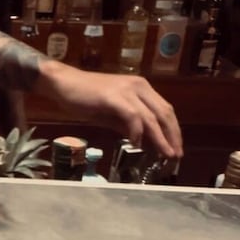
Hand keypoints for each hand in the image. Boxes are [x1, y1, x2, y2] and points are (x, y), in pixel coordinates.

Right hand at [37, 63, 182, 159]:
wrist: (63, 84)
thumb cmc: (85, 98)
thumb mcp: (111, 114)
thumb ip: (128, 126)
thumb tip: (144, 143)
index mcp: (141, 88)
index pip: (165, 110)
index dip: (173, 130)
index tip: (175, 148)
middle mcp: (139, 86)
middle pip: (164, 113)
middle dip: (172, 136)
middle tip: (176, 155)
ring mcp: (127, 90)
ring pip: (151, 116)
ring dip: (160, 138)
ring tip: (164, 154)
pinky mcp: (114, 97)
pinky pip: (132, 116)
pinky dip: (137, 132)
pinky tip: (136, 145)